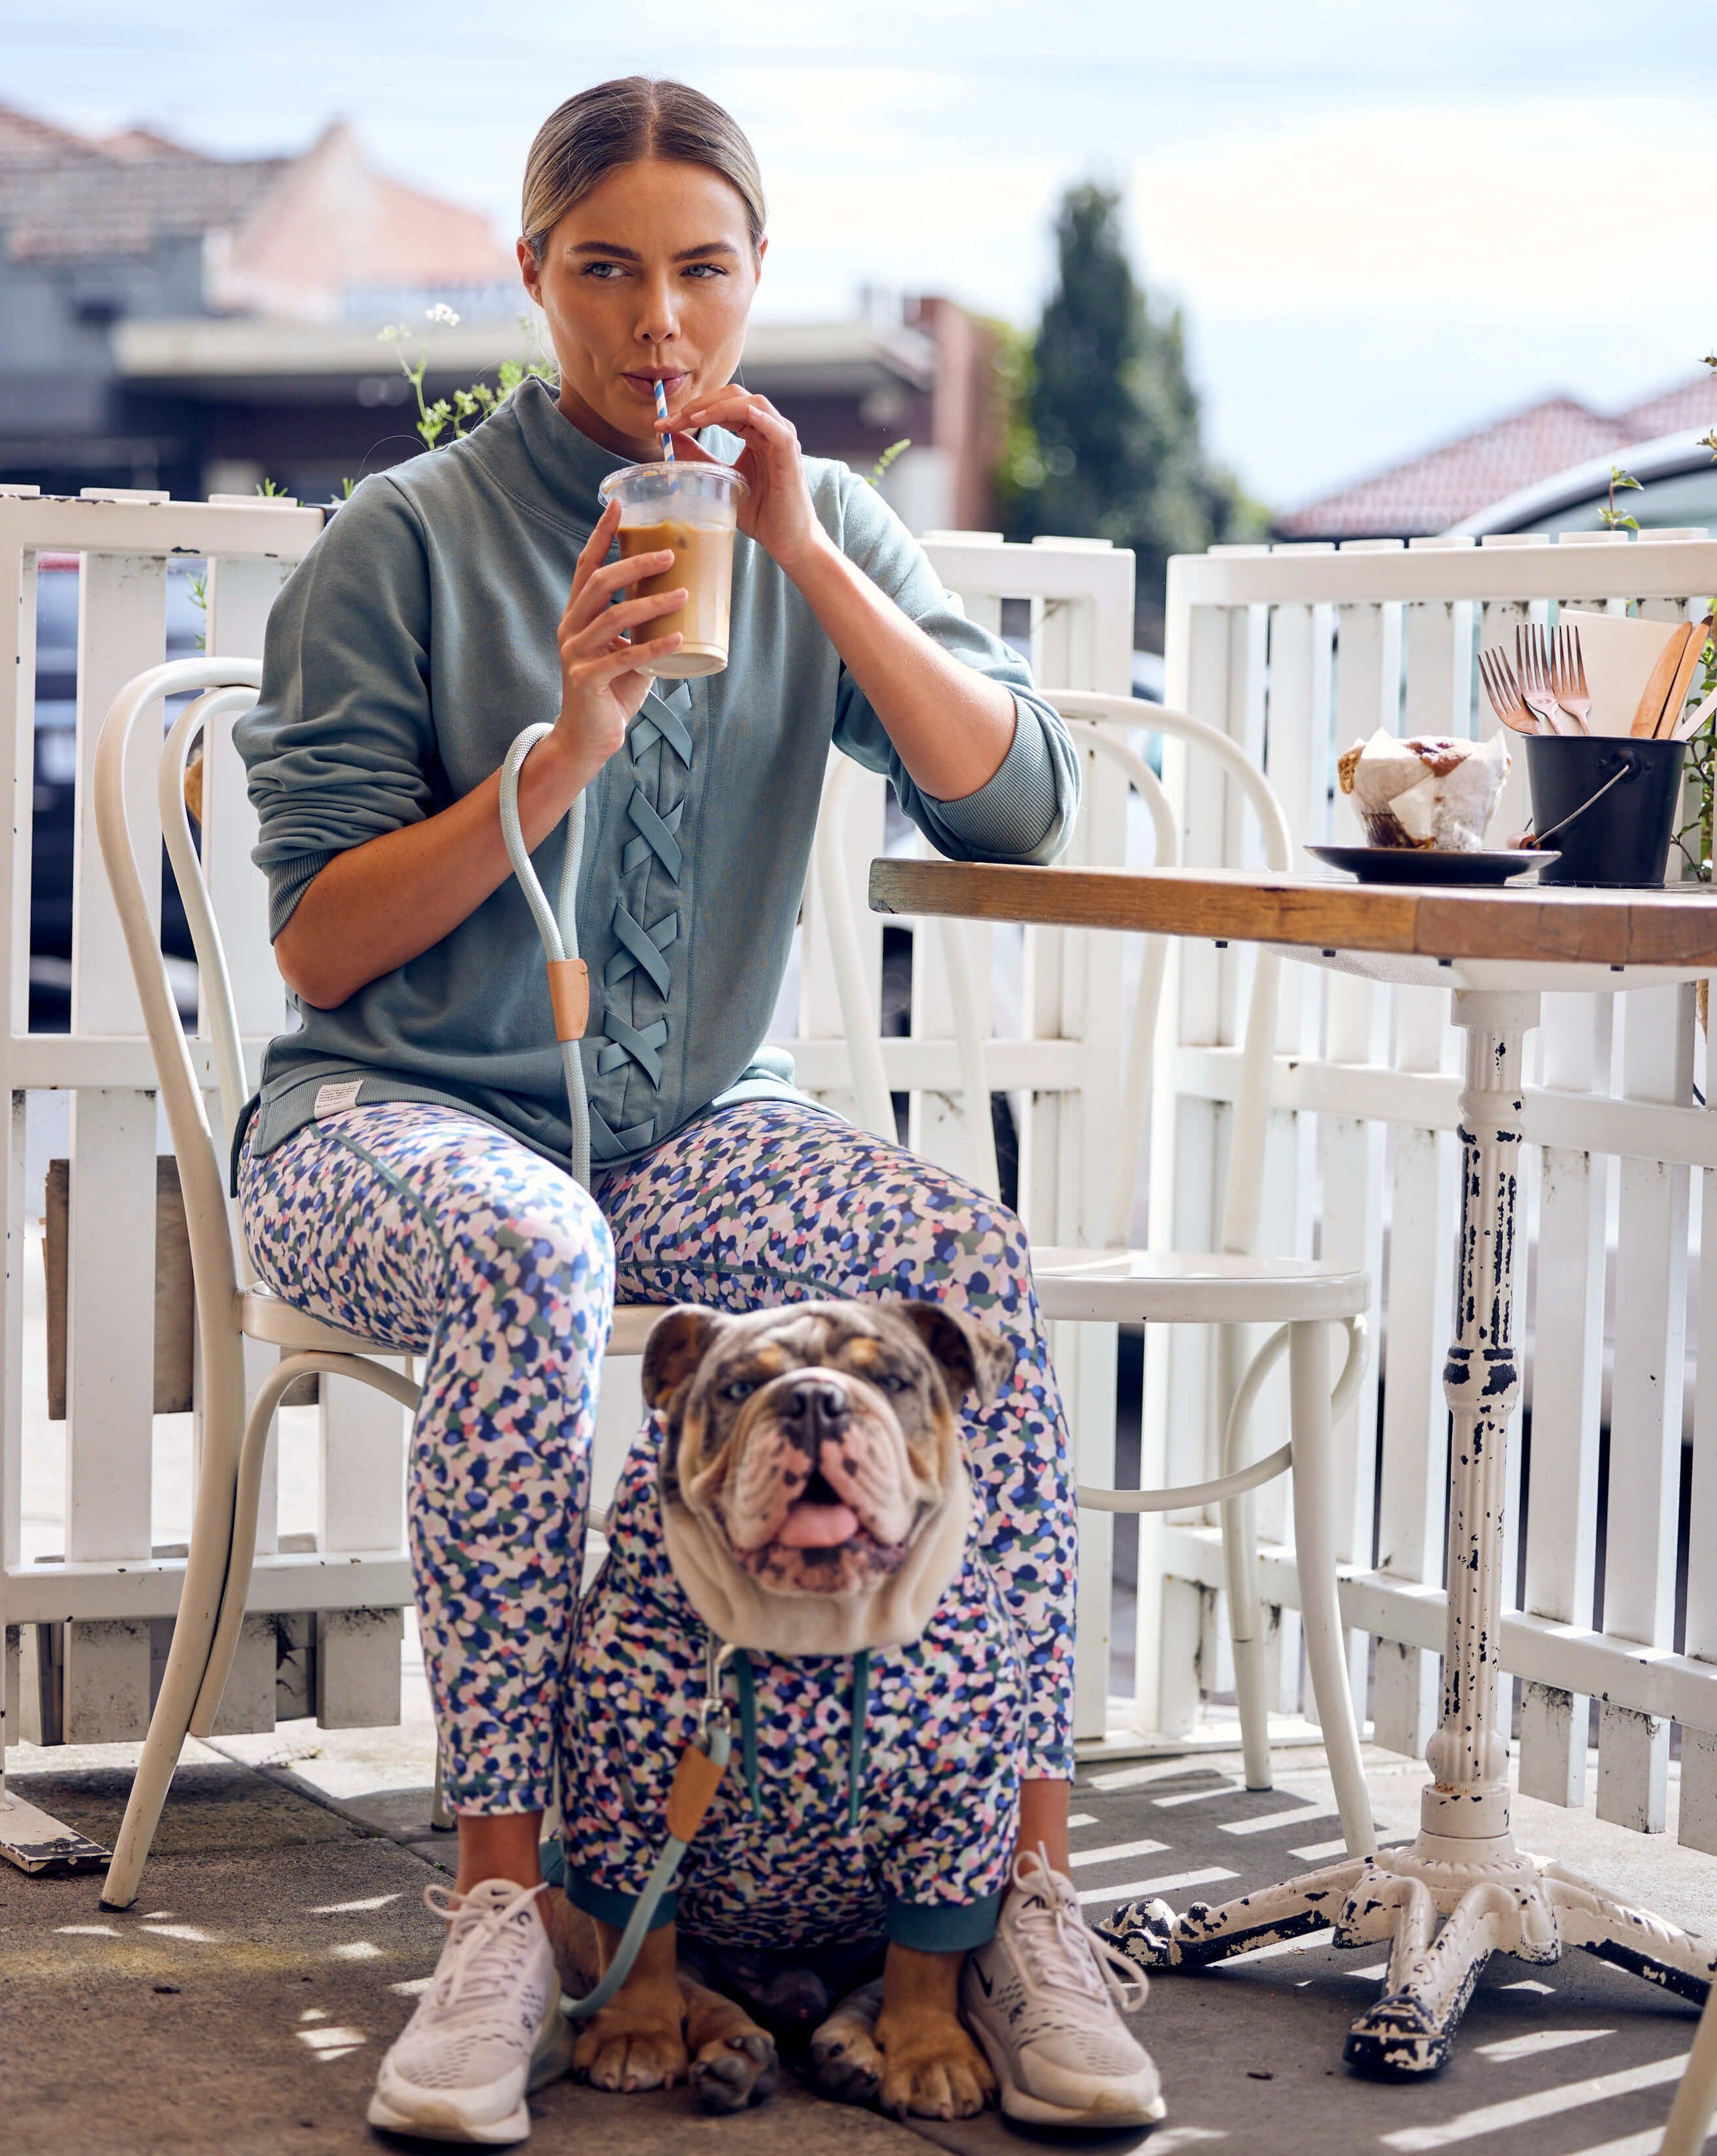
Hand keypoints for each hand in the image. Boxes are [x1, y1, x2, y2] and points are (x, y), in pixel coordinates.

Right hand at [549, 500, 684, 787]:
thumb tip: (681, 599)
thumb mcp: (627, 652)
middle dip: (634, 564)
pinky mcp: (587, 680)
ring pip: (613, 617)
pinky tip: (679, 637)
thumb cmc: (611, 692)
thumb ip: (642, 628)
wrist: (588, 738)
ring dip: (652, 603)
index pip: (586, 567)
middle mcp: (570, 629)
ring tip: (683, 594)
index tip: (618, 505)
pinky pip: (624, 658)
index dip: (601, 535)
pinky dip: (654, 647)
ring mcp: (575, 654)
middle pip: (599, 583)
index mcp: (577, 616)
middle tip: (670, 554)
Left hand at [667, 386, 827, 577]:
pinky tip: (725, 419)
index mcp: (754, 432)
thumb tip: (668, 438)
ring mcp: (781, 438)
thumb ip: (698, 458)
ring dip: (718, 406)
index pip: (721, 405)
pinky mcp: (789, 453)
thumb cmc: (761, 513)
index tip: (662, 425)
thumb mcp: (720, 480)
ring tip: (691, 419)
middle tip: (671, 420)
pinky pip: (772, 425)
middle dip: (699, 403)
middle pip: (734, 395)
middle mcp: (769, 428)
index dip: (691, 409)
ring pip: (751, 403)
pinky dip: (752, 416)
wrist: (787, 540)